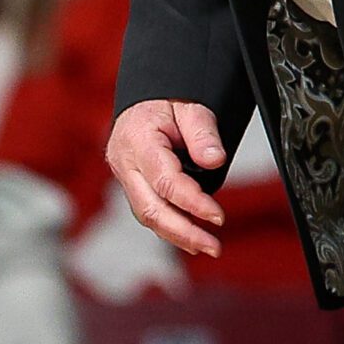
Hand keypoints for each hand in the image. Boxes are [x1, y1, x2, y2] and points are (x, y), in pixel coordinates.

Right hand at [107, 100, 229, 259]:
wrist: (146, 96)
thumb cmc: (167, 98)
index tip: (218, 216)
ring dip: (177, 235)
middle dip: (183, 232)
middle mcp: (124, 162)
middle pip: (150, 208)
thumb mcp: (190, 104)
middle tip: (214, 247)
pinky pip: (148, 210)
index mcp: (136, 139)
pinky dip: (169, 227)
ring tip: (207, 246)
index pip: (165, 181)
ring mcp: (125, 176)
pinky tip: (190, 239)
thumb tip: (214, 160)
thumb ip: (202, 132)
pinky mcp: (132, 184)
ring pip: (147, 215)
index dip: (192, 202)